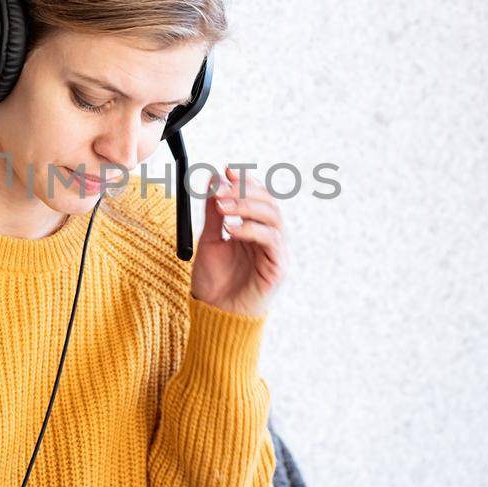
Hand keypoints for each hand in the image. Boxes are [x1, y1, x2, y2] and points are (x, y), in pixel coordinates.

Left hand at [190, 165, 287, 318]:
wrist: (215, 315)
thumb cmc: (214, 282)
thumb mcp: (209, 240)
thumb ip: (214, 213)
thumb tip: (213, 179)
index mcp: (255, 230)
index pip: (257, 197)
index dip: (244, 182)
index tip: (225, 171)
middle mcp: (269, 238)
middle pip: (268, 202)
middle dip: (243, 191)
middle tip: (219, 190)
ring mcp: (276, 252)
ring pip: (273, 217)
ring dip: (246, 206)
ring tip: (222, 208)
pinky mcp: (278, 267)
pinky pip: (271, 239)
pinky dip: (251, 229)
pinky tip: (231, 229)